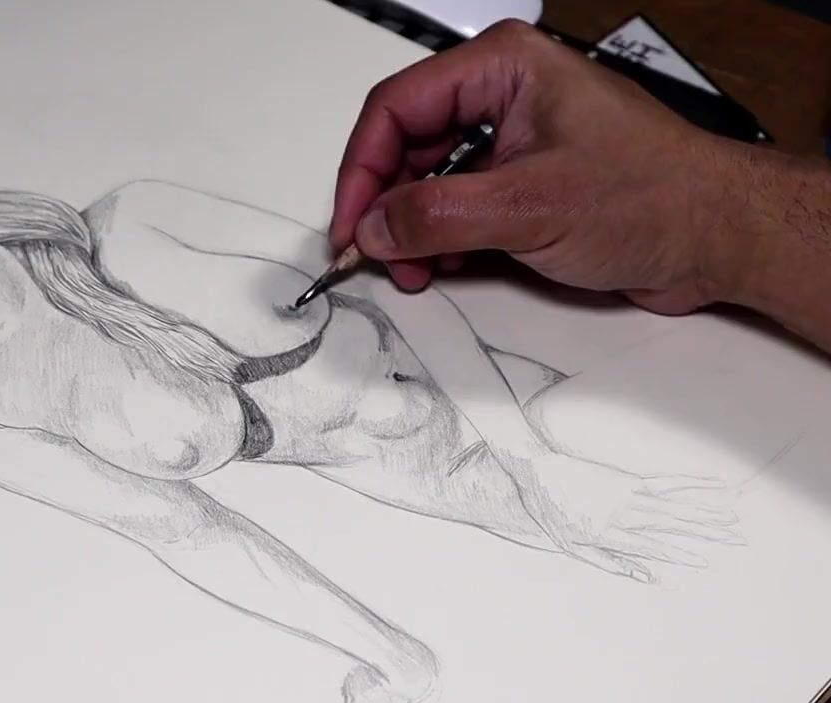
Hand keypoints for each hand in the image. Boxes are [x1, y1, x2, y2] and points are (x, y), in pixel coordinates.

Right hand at [328, 19, 799, 316]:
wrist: (717, 236)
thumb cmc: (654, 197)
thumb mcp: (528, 207)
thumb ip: (437, 216)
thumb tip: (373, 226)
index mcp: (502, 68)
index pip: (396, 109)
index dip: (362, 171)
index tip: (351, 225)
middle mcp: (502, 94)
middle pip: (405, 144)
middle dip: (386, 205)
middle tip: (376, 255)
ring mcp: (512, 138)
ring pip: (426, 177)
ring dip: (411, 227)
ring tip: (414, 268)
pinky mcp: (522, 180)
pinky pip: (457, 202)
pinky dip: (440, 237)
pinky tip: (442, 264)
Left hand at [514, 453, 741, 582]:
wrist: (539, 471)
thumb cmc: (552, 513)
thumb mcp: (570, 545)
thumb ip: (607, 562)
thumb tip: (640, 576)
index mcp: (608, 532)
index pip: (650, 547)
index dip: (678, 555)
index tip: (706, 561)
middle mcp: (623, 513)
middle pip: (672, 526)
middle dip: (707, 534)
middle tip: (739, 539)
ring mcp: (628, 493)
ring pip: (675, 506)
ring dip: (706, 513)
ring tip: (734, 520)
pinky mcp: (630, 479)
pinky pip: (667, 482)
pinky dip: (692, 483)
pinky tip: (714, 484)